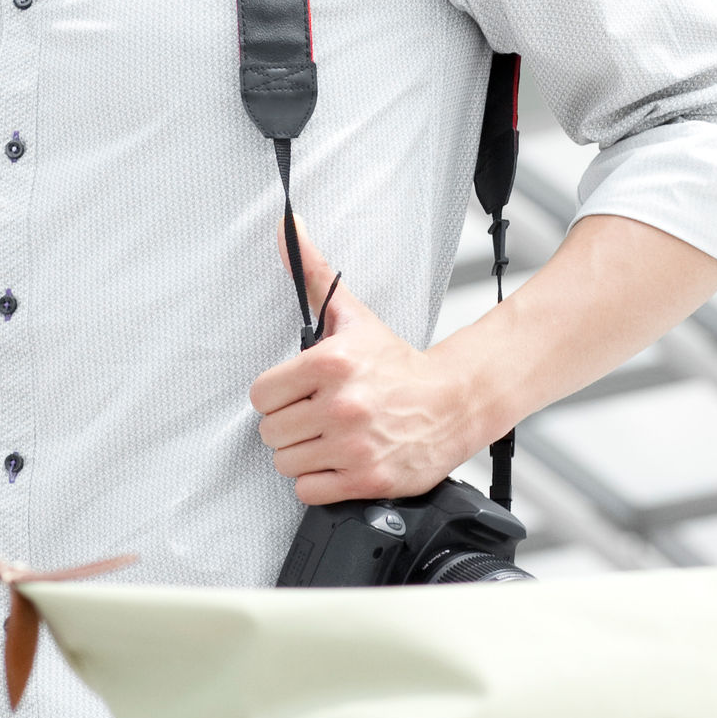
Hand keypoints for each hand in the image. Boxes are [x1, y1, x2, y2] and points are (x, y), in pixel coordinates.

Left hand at [247, 218, 484, 505]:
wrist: (455, 401)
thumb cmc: (399, 364)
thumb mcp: (353, 316)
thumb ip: (315, 275)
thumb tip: (286, 225)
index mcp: (329, 363)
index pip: (260, 395)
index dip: (276, 396)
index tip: (297, 394)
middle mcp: (340, 405)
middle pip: (270, 432)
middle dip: (290, 426)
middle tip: (316, 417)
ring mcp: (353, 445)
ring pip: (286, 464)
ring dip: (303, 456)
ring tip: (329, 440)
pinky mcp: (367, 479)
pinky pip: (309, 492)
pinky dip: (319, 483)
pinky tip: (339, 462)